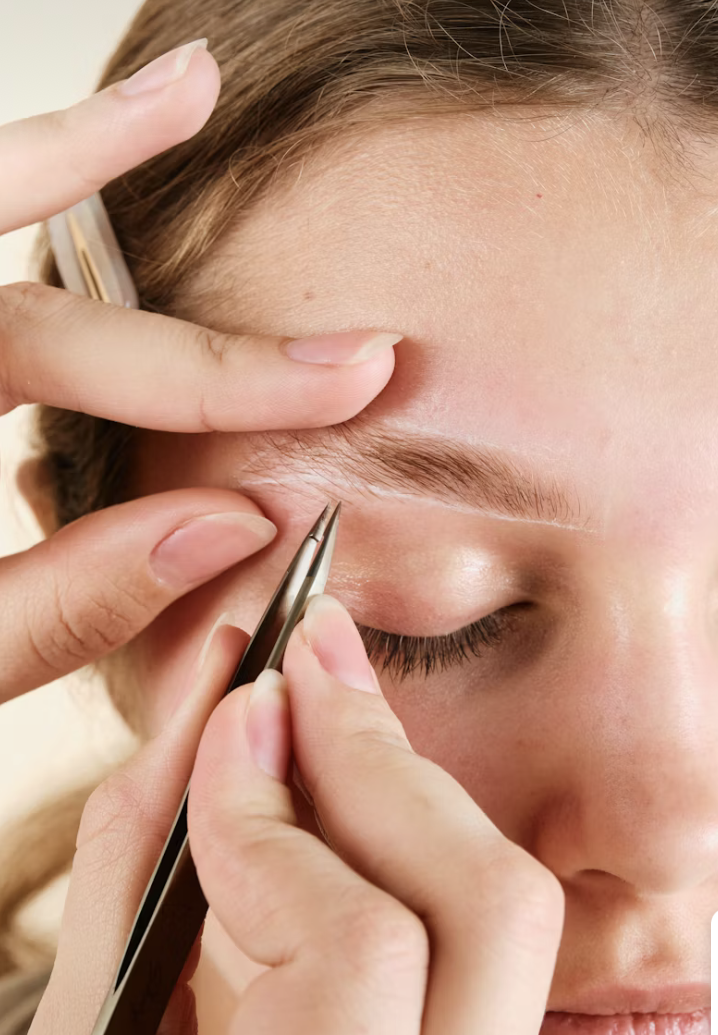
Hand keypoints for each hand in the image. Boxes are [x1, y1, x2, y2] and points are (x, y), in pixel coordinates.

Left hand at [0, 40, 398, 701]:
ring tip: (182, 92)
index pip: (65, 356)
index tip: (352, 377)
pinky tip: (92, 169)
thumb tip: (232, 525)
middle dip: (204, 344)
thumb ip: (65, 599)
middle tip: (351, 356)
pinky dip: (25, 205)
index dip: (223, 377)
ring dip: (81, 158)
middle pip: (40, 306)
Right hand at [4, 598, 563, 1034]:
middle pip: (492, 911)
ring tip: (317, 711)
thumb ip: (140, 861)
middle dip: (385, 760)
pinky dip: (407, 835)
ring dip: (401, 784)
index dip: (274, 820)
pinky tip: (341, 793)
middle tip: (309, 658)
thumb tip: (226, 694)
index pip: (359, 954)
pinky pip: (479, 927)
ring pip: (505, 910)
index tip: (227, 718)